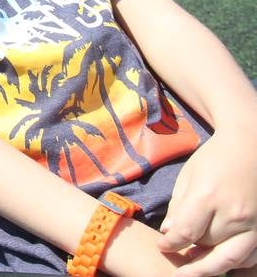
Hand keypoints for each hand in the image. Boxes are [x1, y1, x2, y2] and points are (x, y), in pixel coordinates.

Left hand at [160, 128, 256, 275]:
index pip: (185, 233)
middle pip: (207, 247)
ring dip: (213, 265)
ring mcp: (254, 223)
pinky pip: (252, 256)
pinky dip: (237, 263)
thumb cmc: (215, 158)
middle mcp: (234, 213)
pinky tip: (220, 259)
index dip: (170, 244)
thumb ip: (177, 207)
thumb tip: (168, 233)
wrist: (251, 146)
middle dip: (190, 260)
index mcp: (207, 196)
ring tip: (196, 266)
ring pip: (232, 258)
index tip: (163, 246)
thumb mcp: (188, 176)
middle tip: (178, 268)